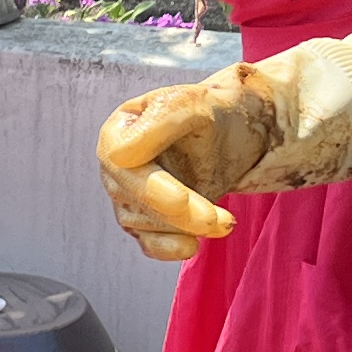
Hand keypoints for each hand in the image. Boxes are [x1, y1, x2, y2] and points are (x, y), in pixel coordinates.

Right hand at [97, 65, 284, 260]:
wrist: (235, 132)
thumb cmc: (213, 112)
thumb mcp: (194, 103)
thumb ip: (161, 120)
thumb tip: (120, 156)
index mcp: (118, 132)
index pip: (121, 166)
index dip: (151, 187)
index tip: (183, 200)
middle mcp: (116, 167)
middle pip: (135, 199)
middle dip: (179, 214)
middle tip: (224, 221)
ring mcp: (128, 197)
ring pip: (145, 224)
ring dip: (188, 228)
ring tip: (226, 221)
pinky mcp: (145, 222)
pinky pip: (148, 243)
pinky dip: (170, 249)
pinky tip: (193, 245)